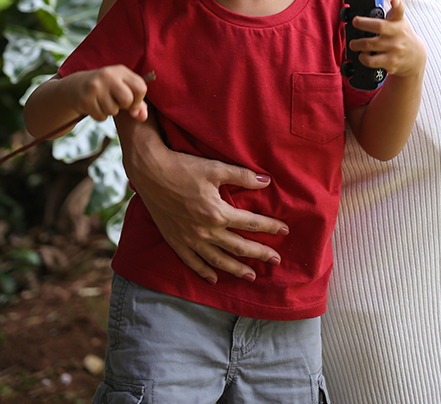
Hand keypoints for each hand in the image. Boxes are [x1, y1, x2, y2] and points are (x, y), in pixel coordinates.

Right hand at [68, 66, 148, 122]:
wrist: (76, 86)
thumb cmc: (106, 88)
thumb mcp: (123, 88)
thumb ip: (137, 103)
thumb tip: (143, 117)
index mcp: (121, 71)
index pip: (140, 88)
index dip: (139, 100)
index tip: (133, 104)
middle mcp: (108, 76)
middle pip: (127, 100)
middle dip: (124, 106)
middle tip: (116, 102)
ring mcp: (95, 87)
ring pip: (113, 110)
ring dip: (110, 111)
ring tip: (103, 102)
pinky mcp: (86, 99)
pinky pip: (101, 116)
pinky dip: (100, 115)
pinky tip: (95, 105)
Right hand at [117, 112, 288, 284]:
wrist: (150, 172)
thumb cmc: (184, 167)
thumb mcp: (216, 168)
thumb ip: (242, 176)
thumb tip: (266, 181)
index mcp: (217, 212)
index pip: (251, 223)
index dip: (269, 227)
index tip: (284, 231)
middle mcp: (205, 231)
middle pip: (238, 246)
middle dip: (260, 253)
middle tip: (276, 260)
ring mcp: (189, 239)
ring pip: (218, 260)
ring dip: (236, 269)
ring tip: (251, 275)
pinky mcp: (175, 241)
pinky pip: (192, 262)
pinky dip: (204, 271)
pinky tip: (214, 278)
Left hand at [350, 0, 426, 78]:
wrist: (415, 57)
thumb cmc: (402, 36)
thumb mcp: (400, 22)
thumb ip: (390, 13)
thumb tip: (373, 5)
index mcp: (398, 21)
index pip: (400, 10)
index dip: (397, 4)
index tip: (394, 0)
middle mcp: (397, 34)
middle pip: (378, 26)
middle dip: (362, 23)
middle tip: (355, 22)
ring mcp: (394, 48)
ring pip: (369, 45)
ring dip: (357, 44)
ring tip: (354, 44)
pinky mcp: (390, 62)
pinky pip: (370, 61)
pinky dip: (362, 57)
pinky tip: (363, 55)